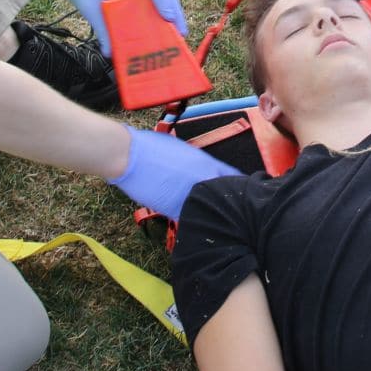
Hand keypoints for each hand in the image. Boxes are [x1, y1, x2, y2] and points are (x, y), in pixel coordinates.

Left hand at [50, 0, 187, 55]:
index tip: (168, 20)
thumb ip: (101, 29)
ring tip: (177, 28)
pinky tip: (164, 16)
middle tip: (180, 33)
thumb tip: (109, 53)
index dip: (164, 1)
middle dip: (175, 10)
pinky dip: (164, 1)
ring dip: (172, 6)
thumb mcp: (89, 6)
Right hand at [110, 125, 237, 219]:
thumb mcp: (181, 149)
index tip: (241, 192)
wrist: (129, 155)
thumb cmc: (150, 147)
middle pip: (226, 196)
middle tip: (229, 210)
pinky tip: (193, 223)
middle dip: (227, 203)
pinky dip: (192, 220)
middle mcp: (203, 178)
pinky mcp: (174, 208)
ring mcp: (190, 194)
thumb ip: (196, 162)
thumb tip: (200, 170)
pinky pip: (190, 218)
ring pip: (210, 210)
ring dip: (210, 214)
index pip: (232, 176)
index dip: (238, 186)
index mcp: (206, 163)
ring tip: (214, 220)